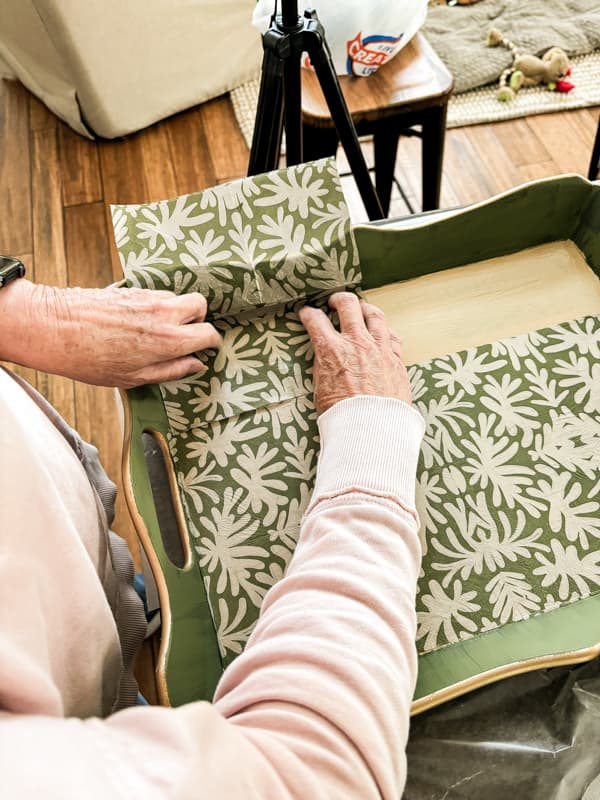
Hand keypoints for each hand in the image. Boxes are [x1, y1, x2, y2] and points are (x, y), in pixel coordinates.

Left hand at [0, 280, 220, 387]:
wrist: (52, 327)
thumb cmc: (88, 359)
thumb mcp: (133, 377)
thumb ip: (170, 370)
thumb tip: (195, 365)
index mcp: (168, 340)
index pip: (208, 334)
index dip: (211, 342)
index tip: (206, 348)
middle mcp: (162, 313)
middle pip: (200, 304)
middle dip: (198, 319)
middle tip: (185, 334)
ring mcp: (147, 296)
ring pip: (177, 297)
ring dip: (175, 312)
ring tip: (155, 330)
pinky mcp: (131, 288)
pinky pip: (155, 294)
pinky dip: (155, 306)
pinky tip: (136, 322)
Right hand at [298, 292, 410, 414]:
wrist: (371, 430)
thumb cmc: (342, 417)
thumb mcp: (321, 389)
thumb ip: (324, 366)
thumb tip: (325, 356)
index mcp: (332, 350)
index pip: (315, 320)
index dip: (308, 314)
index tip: (307, 313)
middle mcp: (357, 343)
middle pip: (348, 305)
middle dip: (338, 299)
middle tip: (334, 301)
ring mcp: (379, 349)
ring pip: (374, 314)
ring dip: (365, 308)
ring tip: (361, 308)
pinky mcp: (396, 359)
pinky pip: (391, 335)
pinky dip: (384, 330)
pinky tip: (381, 331)